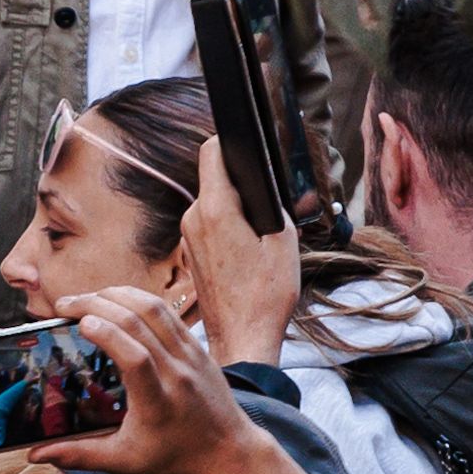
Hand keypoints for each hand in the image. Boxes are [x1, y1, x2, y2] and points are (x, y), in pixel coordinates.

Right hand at [28, 287, 305, 473]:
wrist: (229, 454)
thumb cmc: (174, 458)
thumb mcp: (124, 462)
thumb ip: (78, 455)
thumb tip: (34, 455)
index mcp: (158, 402)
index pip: (134, 358)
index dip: (106, 334)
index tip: (78, 323)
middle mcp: (176, 373)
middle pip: (139, 323)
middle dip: (97, 304)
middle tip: (63, 305)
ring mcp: (190, 356)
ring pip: (154, 309)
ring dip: (116, 295)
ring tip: (86, 297)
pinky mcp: (197, 348)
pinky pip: (168, 313)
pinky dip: (138, 299)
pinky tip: (115, 299)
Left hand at [179, 137, 297, 365]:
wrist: (243, 336)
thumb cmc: (266, 294)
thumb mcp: (285, 241)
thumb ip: (273, 205)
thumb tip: (265, 185)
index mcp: (215, 210)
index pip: (213, 154)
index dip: (230, 141)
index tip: (247, 138)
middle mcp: (193, 219)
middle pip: (216, 179)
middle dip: (243, 182)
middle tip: (271, 199)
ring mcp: (187, 237)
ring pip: (214, 203)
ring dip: (238, 207)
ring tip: (264, 231)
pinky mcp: (190, 252)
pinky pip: (210, 225)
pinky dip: (230, 226)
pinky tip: (250, 247)